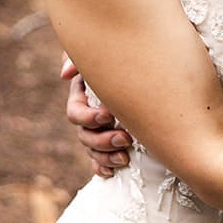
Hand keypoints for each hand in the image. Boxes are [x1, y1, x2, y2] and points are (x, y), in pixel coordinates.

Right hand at [61, 57, 132, 177]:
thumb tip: (65, 74)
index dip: (89, 118)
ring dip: (106, 156)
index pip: (76, 113)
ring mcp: (98, 129)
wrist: (158, 67)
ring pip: (92, 151)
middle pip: (84, 136)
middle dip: (102, 141)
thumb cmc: (129, 54)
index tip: (109, 116)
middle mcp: (89, 113)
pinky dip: (104, 168)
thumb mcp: (110, 51)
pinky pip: (100, 162)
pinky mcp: (110, 142)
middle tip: (126, 139)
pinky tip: (112, 172)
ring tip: (126, 157)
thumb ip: (83, 58)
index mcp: (84, 94)